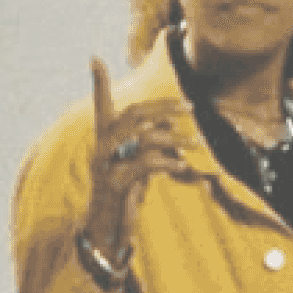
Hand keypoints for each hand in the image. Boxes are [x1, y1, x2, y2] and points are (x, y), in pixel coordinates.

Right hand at [82, 56, 186, 267]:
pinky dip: (165, 161)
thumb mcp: (138, 167)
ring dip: (173, 137)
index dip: (98, 84)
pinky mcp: (115, 185)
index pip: (102, 108)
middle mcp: (101, 150)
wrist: (106, 234)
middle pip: (131, 114)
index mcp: (105, 143)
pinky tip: (181, 166)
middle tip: (191, 107)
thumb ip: (149, 144)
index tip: (95, 58)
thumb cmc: (123, 198)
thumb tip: (171, 123)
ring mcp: (106, 167)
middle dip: (163, 107)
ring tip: (197, 143)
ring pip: (141, 137)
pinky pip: (143, 164)